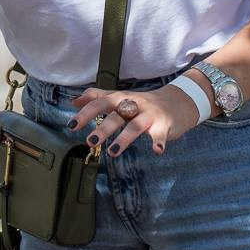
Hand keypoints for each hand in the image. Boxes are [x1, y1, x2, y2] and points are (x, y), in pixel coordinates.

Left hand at [67, 81, 201, 156]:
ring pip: (135, 125)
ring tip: (113, 152)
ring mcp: (149, 115)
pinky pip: (161, 134)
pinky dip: (159, 142)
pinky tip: (157, 151)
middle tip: (90, 142)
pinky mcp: (164, 125)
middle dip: (102, 128)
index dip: (85, 114)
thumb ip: (98, 97)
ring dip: (124, 138)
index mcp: (121, 99)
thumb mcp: (121, 97)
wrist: (179, 101)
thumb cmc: (144, 103)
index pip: (99, 103)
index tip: (70, 125)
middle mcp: (134, 105)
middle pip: (116, 115)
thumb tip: (74, 101)